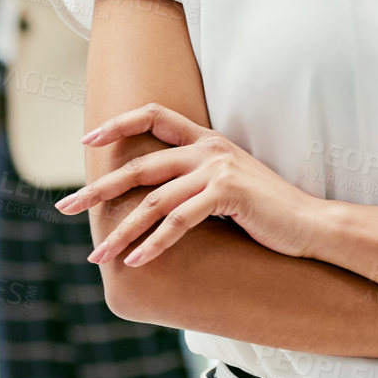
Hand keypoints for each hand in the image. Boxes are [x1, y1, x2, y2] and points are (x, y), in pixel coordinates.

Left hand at [53, 102, 326, 265]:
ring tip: (97, 255)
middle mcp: (208, 148)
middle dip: (98, 189)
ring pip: (153, 201)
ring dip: (121, 232)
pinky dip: (154, 244)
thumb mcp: (225, 186)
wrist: (312, 225)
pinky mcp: (227, 194)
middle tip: (65, 208)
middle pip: (139, 166)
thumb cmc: (267, 211)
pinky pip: (179, 221)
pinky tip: (136, 262)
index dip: (118, 123)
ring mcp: (217, 169)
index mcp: (206, 140)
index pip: (154, 115)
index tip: (86, 140)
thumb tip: (151, 199)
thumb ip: (192, 182)